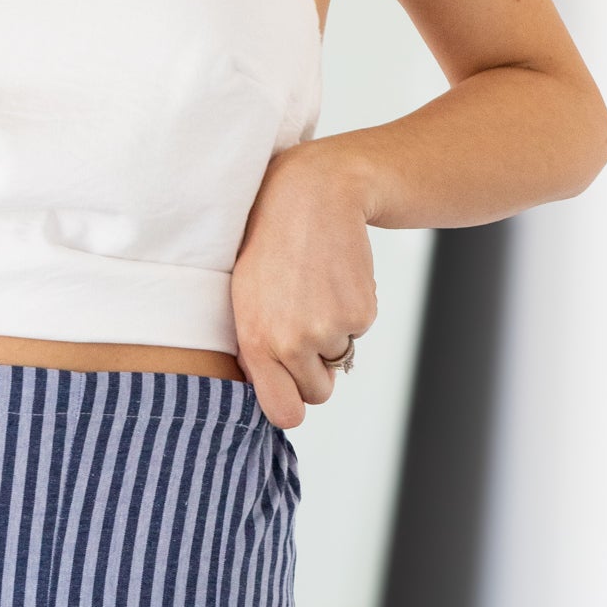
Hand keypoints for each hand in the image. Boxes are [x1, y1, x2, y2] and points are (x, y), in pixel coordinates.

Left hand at [231, 142, 378, 429]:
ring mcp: (328, 330)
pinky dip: (353, 309)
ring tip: (316, 289)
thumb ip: (256, 351)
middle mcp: (291, 344)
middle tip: (306, 323)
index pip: (285, 413)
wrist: (314, 193)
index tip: (294, 390)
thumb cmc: (271, 245)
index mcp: (257, 344)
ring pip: (340, 359)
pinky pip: (359, 330)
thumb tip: (274, 394)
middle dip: (316, 369)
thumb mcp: (245, 300)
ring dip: (334, 334)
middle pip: (318, 392)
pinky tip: (336, 276)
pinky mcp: (360, 312)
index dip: (294, 405)